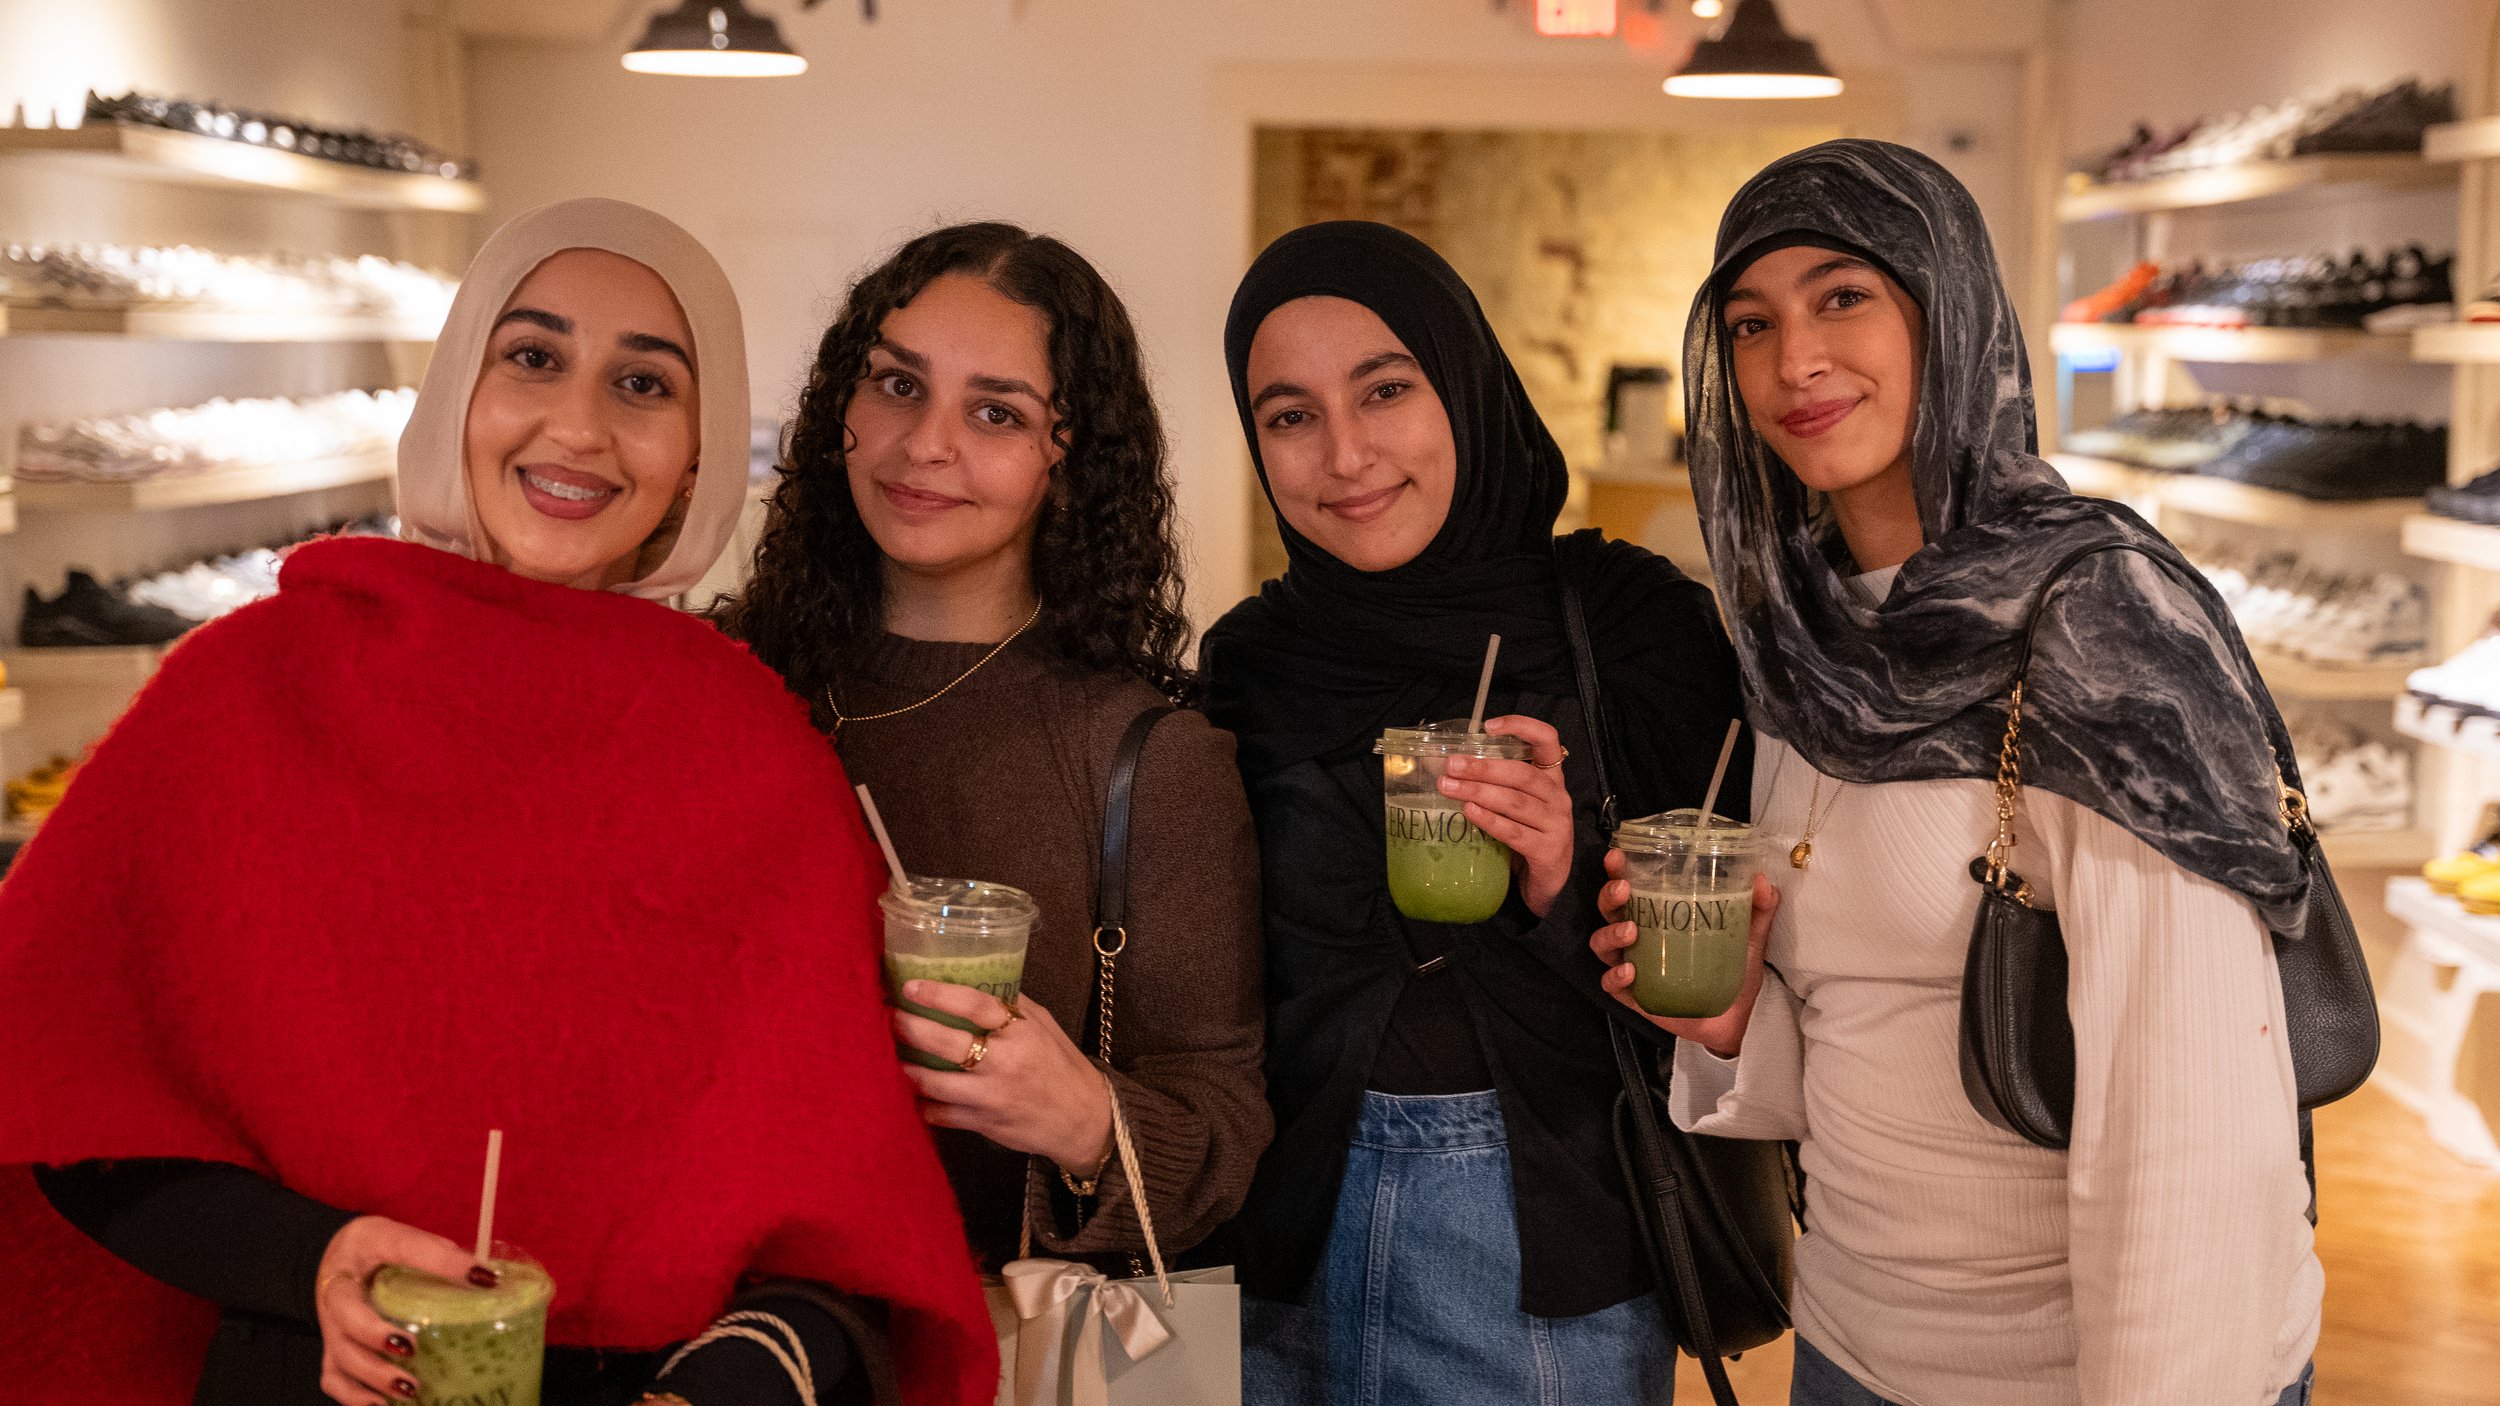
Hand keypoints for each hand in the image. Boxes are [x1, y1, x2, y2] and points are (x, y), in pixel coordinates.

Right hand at [316, 1215, 486, 1404]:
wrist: (337, 1257)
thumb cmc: (379, 1250)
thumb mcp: (405, 1236)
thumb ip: (438, 1253)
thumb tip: (484, 1277)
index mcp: (366, 1243)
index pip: (403, 1247)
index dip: (443, 1262)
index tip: (483, 1278)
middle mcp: (338, 1287)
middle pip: (346, 1312)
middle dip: (375, 1334)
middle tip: (410, 1348)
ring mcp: (331, 1323)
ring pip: (340, 1353)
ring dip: (373, 1375)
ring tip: (408, 1388)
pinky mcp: (332, 1350)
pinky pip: (334, 1379)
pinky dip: (355, 1397)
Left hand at [895, 986, 1113, 1176]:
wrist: (1083, 1119)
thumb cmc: (1061, 1066)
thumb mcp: (1044, 1026)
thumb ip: (1012, 1005)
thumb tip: (974, 979)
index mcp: (1022, 1032)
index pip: (976, 1005)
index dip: (939, 994)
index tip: (910, 986)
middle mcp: (1005, 1063)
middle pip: (945, 1042)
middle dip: (909, 1027)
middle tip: (888, 1016)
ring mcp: (991, 1096)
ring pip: (932, 1081)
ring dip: (904, 1067)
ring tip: (888, 1053)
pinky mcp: (983, 1124)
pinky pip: (939, 1114)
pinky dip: (920, 1102)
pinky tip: (908, 1091)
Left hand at [1443, 714, 1573, 916]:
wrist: (1545, 884)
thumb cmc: (1525, 837)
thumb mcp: (1515, 805)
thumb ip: (1494, 785)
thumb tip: (1447, 767)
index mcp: (1551, 779)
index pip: (1547, 741)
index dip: (1521, 727)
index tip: (1488, 726)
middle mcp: (1558, 797)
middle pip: (1522, 774)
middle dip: (1484, 767)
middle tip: (1452, 765)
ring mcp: (1557, 825)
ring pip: (1516, 802)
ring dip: (1479, 792)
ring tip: (1449, 787)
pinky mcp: (1549, 851)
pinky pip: (1514, 832)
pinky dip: (1490, 820)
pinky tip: (1469, 812)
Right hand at [1590, 856, 1779, 1058]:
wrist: (1739, 1019)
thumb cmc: (1735, 971)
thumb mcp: (1749, 936)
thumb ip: (1757, 908)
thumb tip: (1762, 881)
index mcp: (1659, 915)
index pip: (1631, 886)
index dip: (1618, 870)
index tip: (1617, 857)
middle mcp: (1640, 938)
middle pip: (1608, 910)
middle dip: (1609, 897)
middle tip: (1625, 890)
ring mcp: (1634, 966)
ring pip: (1601, 944)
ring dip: (1610, 933)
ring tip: (1630, 931)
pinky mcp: (1634, 996)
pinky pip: (1610, 984)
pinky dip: (1615, 976)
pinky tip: (1630, 972)